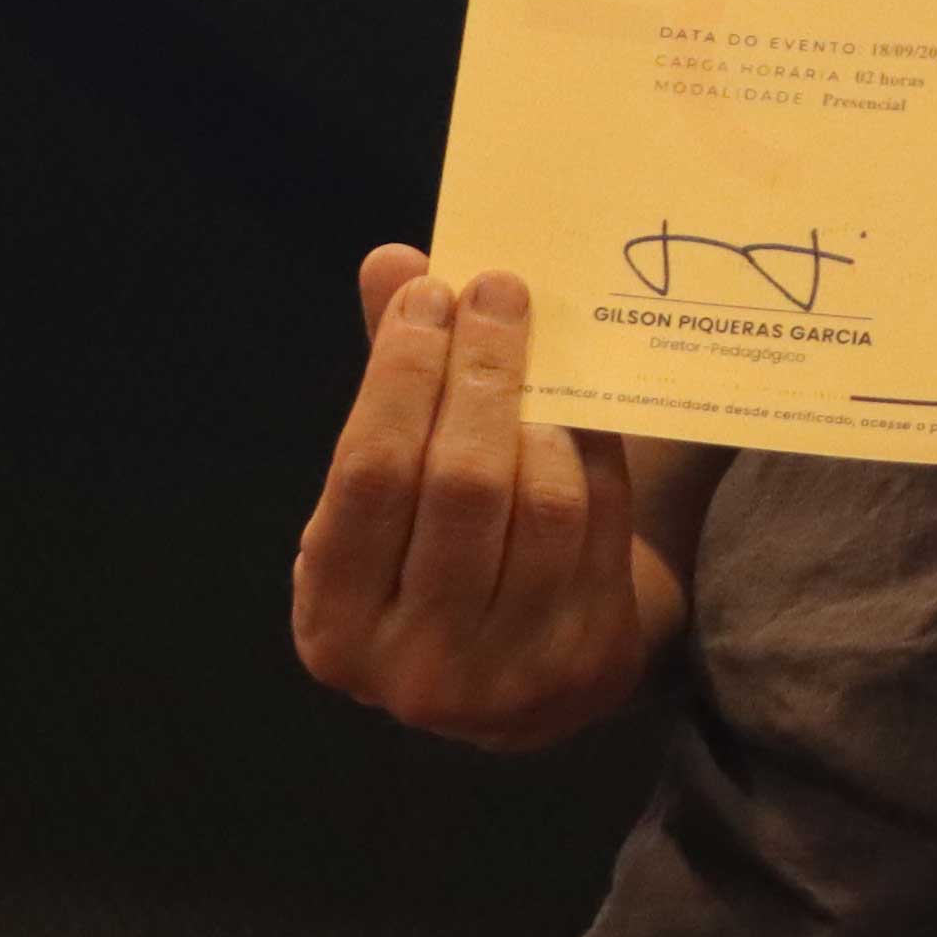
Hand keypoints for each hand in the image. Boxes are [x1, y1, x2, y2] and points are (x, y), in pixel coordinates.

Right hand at [290, 249, 687, 752]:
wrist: (527, 673)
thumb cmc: (437, 561)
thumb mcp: (390, 500)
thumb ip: (389, 387)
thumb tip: (393, 262)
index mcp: (335, 625)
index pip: (369, 475)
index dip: (402, 376)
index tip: (432, 292)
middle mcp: (413, 665)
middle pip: (460, 485)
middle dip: (481, 373)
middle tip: (499, 290)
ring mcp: (509, 673)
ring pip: (542, 505)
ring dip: (542, 410)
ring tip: (535, 344)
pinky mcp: (588, 658)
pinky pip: (601, 525)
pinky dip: (593, 451)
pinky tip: (583, 403)